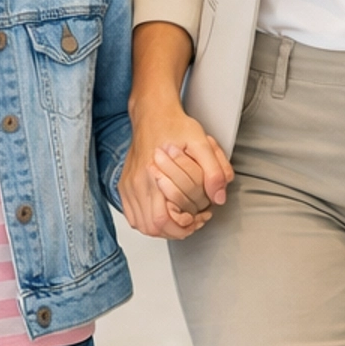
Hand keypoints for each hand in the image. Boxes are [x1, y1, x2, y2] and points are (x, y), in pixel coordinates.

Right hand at [121, 103, 231, 238]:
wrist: (153, 114)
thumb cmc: (175, 126)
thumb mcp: (203, 143)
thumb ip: (214, 170)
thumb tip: (219, 197)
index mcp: (152, 175)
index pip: (161, 220)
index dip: (182, 227)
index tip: (198, 219)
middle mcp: (136, 183)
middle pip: (151, 227)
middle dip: (175, 231)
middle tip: (193, 221)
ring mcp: (128, 186)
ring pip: (141, 225)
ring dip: (162, 229)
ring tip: (181, 218)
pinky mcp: (125, 186)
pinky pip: (133, 215)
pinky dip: (148, 222)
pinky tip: (164, 213)